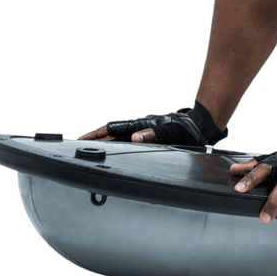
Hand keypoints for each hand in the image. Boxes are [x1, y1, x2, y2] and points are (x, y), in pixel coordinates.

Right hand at [78, 101, 227, 144]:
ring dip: (103, 142)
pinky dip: (116, 145)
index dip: (95, 135)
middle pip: (111, 133)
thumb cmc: (186, 128)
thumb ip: (152, 134)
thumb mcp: (169, 132)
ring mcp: (143, 131)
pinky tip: (112, 150)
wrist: (200, 125)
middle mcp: (139, 127)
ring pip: (117, 137)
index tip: (80, 139)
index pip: (112, 129)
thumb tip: (134, 137)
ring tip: (88, 149)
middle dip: (94, 139)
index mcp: (141, 125)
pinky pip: (127, 141)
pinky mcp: (149, 136)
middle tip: (76, 146)